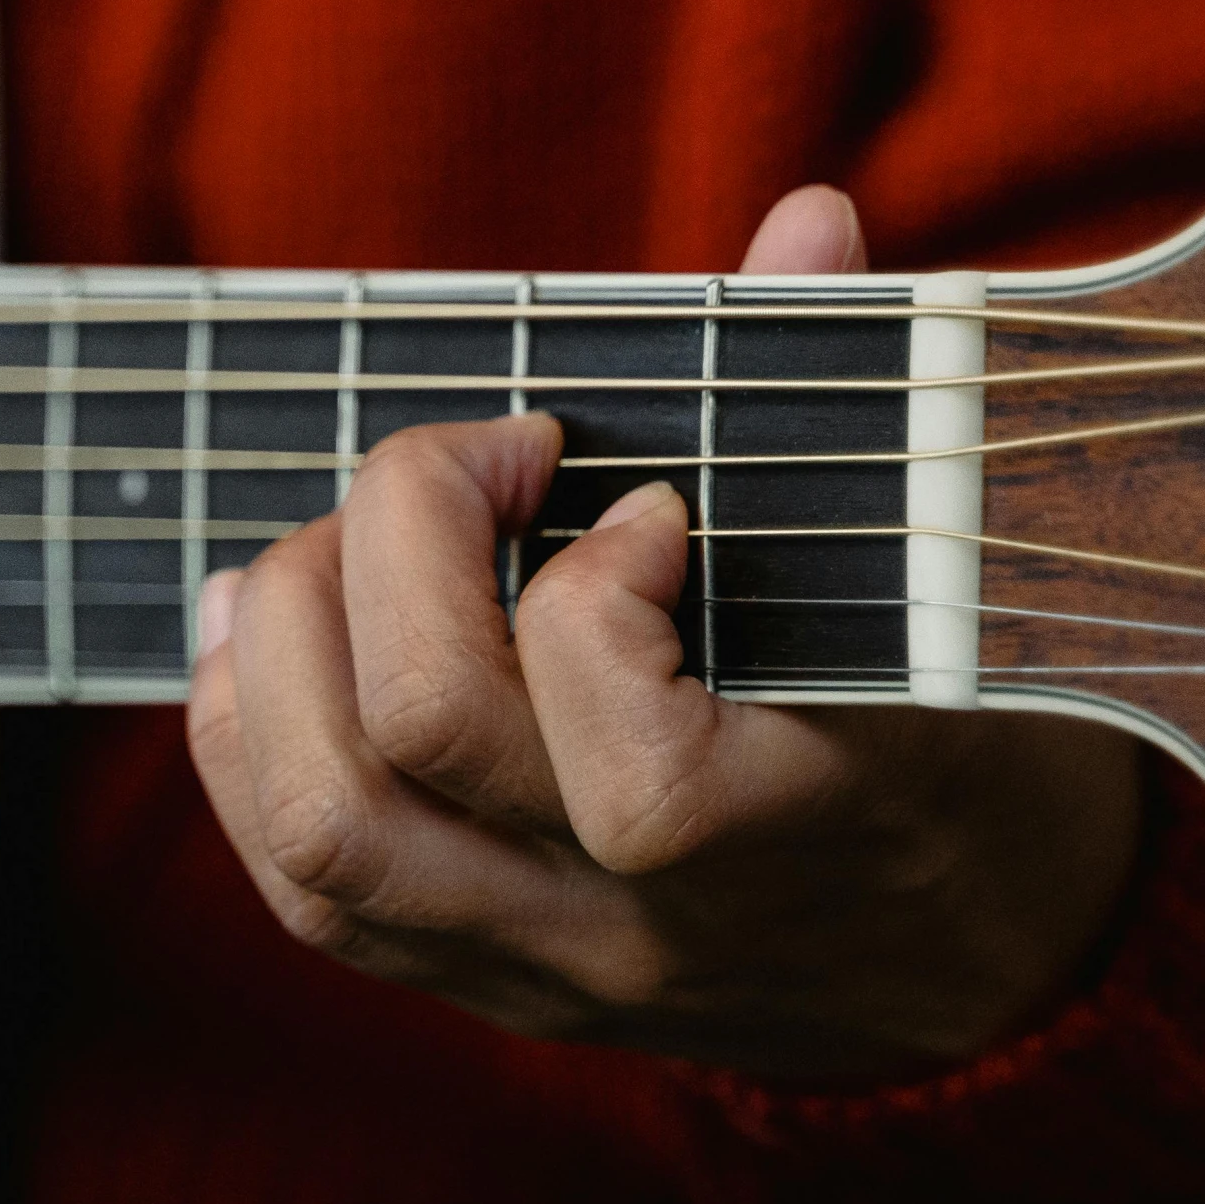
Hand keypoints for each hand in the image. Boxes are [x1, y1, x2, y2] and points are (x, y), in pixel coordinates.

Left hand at [185, 187, 1141, 1085]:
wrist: (959, 975)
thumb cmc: (959, 749)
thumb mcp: (950, 598)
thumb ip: (865, 404)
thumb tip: (806, 223)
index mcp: (803, 823)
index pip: (634, 764)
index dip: (595, 583)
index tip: (641, 502)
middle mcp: (652, 921)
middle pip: (424, 734)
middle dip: (397, 535)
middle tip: (469, 468)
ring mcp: (548, 964)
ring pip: (324, 830)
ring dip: (283, 640)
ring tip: (329, 547)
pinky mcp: (474, 981)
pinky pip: (304, 893)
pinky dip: (245, 741)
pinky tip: (278, 638)